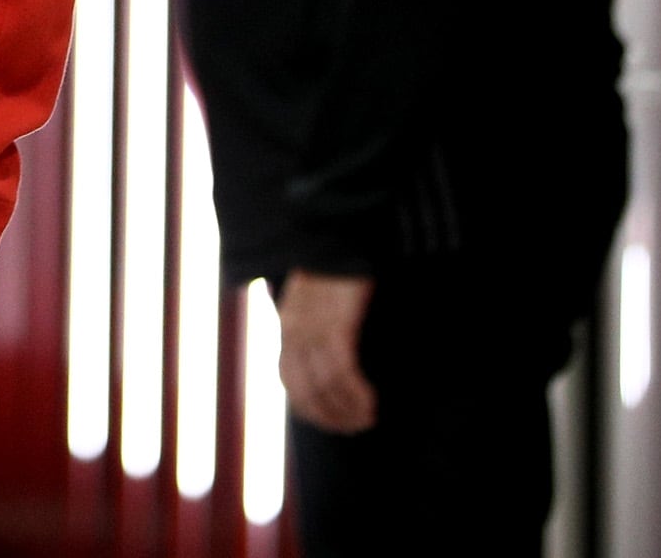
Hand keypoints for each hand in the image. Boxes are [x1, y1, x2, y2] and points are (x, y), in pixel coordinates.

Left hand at [278, 269, 377, 433]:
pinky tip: (370, 401)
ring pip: (324, 384)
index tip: (333, 423)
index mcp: (289, 325)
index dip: (309, 408)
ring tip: (368, 419)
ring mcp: (314, 327)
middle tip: (357, 427)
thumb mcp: (317, 299)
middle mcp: (296, 330)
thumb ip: (317, 326)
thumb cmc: (336, 268)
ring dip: (347, 409)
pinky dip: (355, 391)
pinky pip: (341, 368)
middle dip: (331, 416)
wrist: (340, 232)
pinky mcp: (336, 322)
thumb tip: (329, 360)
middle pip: (305, 389)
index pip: (289, 381)